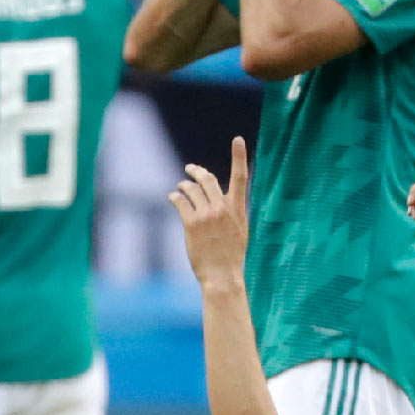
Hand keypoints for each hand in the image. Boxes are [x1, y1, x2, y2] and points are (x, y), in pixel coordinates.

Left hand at [171, 136, 249, 283]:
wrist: (222, 276)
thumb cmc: (232, 256)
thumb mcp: (240, 231)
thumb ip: (232, 212)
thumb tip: (222, 198)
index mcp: (238, 210)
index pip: (240, 177)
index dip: (239, 156)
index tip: (238, 139)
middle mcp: (222, 209)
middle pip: (208, 179)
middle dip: (197, 172)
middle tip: (191, 170)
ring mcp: (206, 216)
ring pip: (191, 189)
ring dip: (183, 185)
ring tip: (180, 188)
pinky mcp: (191, 224)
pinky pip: (180, 202)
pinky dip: (174, 197)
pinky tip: (173, 198)